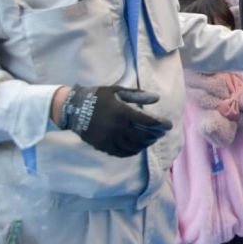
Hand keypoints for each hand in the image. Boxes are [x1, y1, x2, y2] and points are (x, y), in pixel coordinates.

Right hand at [57, 86, 171, 157]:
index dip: (161, 124)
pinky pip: (122, 152)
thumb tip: (157, 98)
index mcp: (122, 112)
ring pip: (134, 146)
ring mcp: (109, 139)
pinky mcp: (102, 146)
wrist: (73, 108)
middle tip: (161, 132)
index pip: (148, 121)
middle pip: (143, 135)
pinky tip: (138, 146)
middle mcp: (117, 127)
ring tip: (151, 139)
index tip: (169, 125)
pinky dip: (133, 151)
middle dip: (155, 135)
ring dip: (146, 143)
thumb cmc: (98, 97)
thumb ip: (138, 95)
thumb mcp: (117, 91)